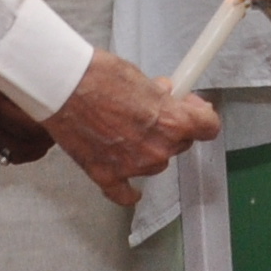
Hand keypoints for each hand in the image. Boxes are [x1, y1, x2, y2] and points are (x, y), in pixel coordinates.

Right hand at [42, 49, 223, 209]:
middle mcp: (158, 150)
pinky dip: (128, 191)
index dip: (200, 114)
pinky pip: (124, 194)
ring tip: (124, 131)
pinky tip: (130, 188)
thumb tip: (164, 96)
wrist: (62, 86)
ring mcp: (132, 167)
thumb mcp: (140, 78)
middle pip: (179, 144)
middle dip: (169, 129)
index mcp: (172, 122)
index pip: (208, 126)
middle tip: (148, 113)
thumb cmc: (98, 76)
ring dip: (146, 150)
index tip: (189, 107)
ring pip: (154, 163)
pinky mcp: (106, 176)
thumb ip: (158, 96)